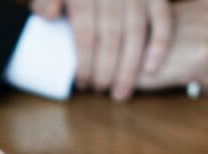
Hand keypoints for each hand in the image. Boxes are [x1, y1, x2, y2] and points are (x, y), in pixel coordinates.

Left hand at [32, 0, 172, 100]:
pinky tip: (150, 69)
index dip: (85, 62)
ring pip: (135, 33)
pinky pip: (162, 19)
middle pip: (111, 37)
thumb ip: (45, 1)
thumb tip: (50, 15)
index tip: (81, 82)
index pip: (86, 34)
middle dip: (106, 70)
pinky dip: (159, 44)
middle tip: (101, 90)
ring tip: (121, 92)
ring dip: (129, 67)